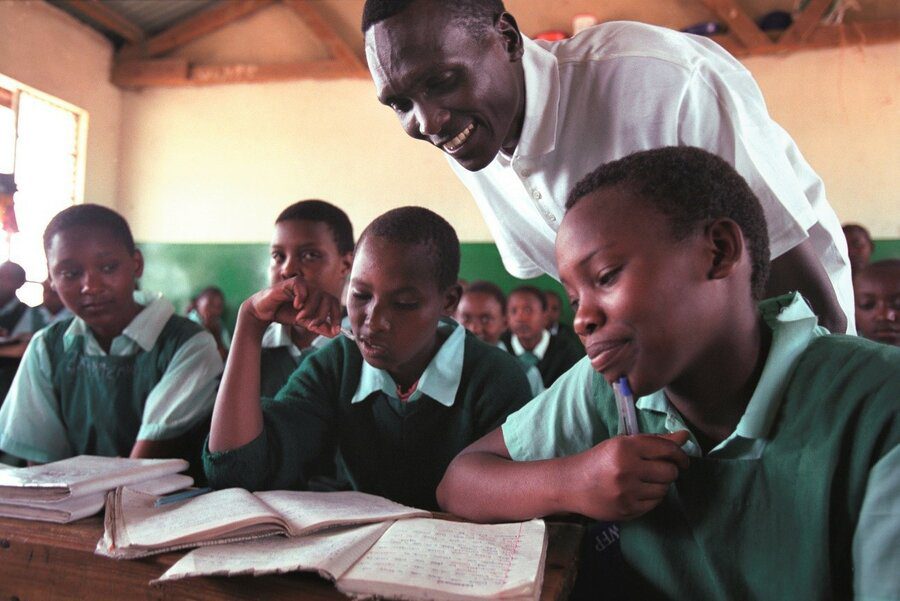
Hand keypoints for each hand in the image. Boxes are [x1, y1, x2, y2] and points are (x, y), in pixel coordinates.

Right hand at [243, 276, 341, 337]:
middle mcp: (313, 289)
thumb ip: (319, 327)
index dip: (337, 317)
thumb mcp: (304, 322)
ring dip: (310, 310)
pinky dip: (301, 298)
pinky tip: (295, 305)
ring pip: (317, 294)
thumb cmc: (284, 313)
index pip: (333, 303)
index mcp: (318, 298)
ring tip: (300, 318)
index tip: (336, 331)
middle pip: (328, 298)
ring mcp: (303, 284)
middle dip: (322, 316)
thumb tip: (334, 334)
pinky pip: (303, 286)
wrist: (264, 311)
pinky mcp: (291, 282)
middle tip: (311, 326)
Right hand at [562, 431, 689, 520]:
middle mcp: (626, 469)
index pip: (666, 449)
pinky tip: (639, 491)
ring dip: (660, 484)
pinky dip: (652, 497)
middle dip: (670, 470)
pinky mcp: (627, 509)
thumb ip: (655, 441)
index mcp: (625, 447)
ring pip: (664, 489)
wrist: (571, 484)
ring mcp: (626, 492)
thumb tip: (685, 436)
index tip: (682, 459)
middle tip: (659, 470)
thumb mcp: (623, 444)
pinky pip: (655, 503)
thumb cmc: (599, 460)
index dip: (680, 455)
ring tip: (645, 480)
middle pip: (670, 471)